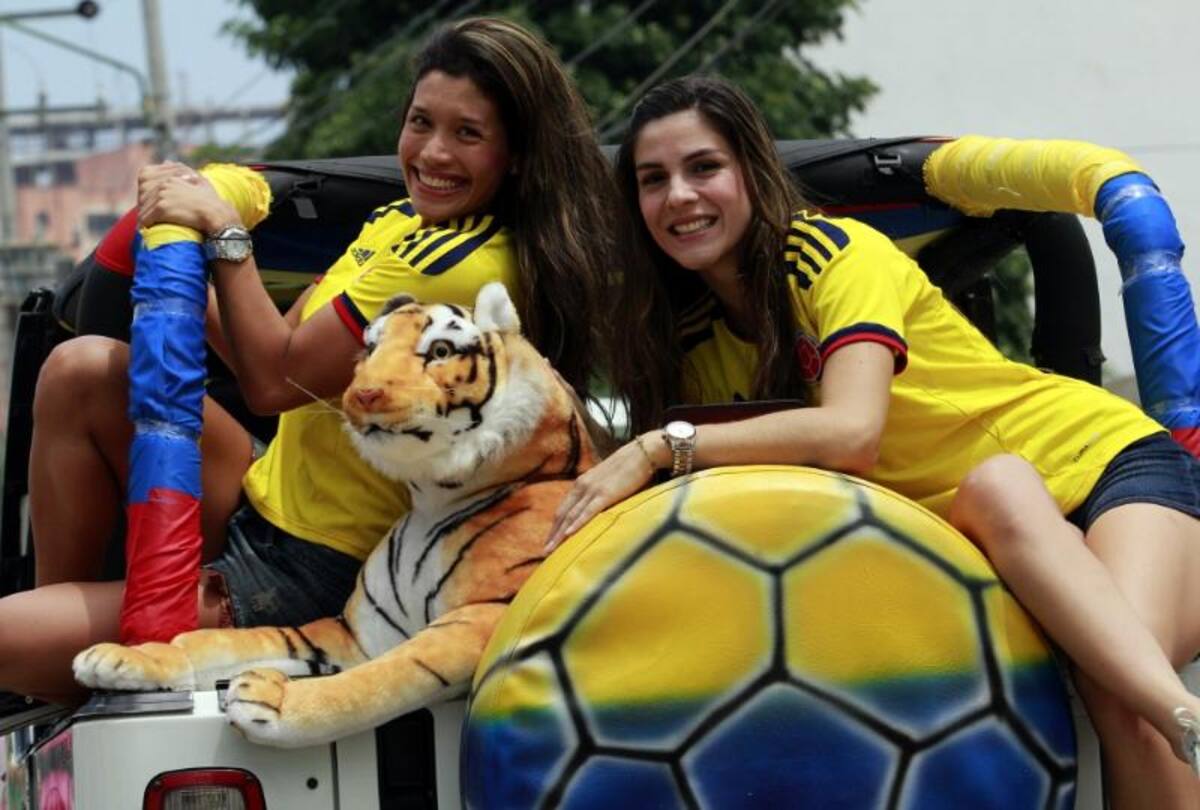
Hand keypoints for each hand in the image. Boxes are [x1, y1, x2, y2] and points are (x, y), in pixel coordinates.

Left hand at [137, 162, 233, 232]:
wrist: (217, 214)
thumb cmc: (211, 201)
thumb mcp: (198, 180)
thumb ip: (182, 171)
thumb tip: (167, 161)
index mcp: (170, 177)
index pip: (145, 183)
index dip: (147, 196)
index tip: (151, 206)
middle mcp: (164, 184)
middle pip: (142, 196)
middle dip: (144, 207)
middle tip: (147, 217)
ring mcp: (162, 195)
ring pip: (143, 208)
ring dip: (145, 217)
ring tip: (147, 225)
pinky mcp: (162, 208)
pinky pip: (146, 218)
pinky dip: (146, 224)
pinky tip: (148, 229)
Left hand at [545, 433, 663, 551]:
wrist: (642, 453)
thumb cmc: (629, 467)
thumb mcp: (607, 480)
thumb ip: (599, 492)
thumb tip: (598, 506)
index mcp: (581, 483)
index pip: (563, 508)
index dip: (555, 525)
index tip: (550, 539)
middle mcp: (582, 486)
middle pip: (562, 514)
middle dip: (552, 534)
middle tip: (544, 551)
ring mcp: (592, 490)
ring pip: (570, 515)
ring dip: (559, 534)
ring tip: (550, 550)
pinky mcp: (605, 494)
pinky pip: (587, 512)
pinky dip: (576, 524)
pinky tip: (567, 535)